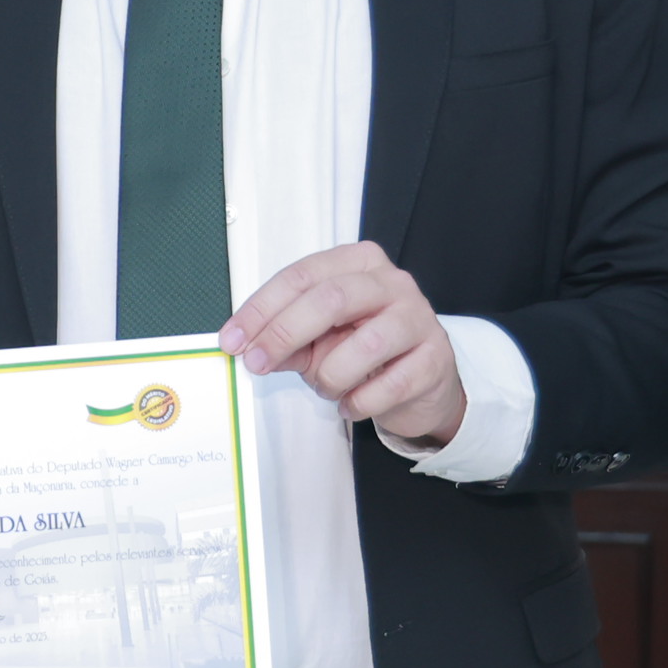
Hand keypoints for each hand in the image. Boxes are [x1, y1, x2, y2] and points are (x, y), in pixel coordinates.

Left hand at [222, 243, 462, 447]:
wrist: (423, 382)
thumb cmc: (366, 351)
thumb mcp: (320, 340)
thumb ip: (286, 340)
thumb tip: (248, 348)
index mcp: (358, 264)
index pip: (302, 276)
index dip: (261, 309)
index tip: (232, 339)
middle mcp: (392, 283)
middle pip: (331, 299)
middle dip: (285, 333)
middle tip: (257, 363)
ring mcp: (418, 319)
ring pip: (365, 344)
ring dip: (331, 375)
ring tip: (326, 388)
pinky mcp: (434, 359)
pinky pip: (388, 386)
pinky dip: (358, 402)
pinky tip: (351, 403)